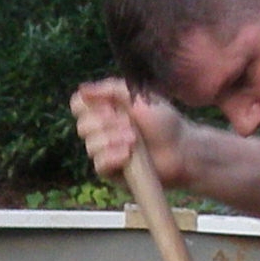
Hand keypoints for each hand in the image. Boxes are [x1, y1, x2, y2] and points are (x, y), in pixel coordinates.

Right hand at [70, 79, 191, 194]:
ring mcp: (105, 151)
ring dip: (113, 140)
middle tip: (129, 125)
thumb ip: (111, 89)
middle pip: (82, 126)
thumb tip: (82, 89)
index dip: (87, 106)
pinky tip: (128, 155)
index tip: (109, 107)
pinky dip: (113, 157)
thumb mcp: (139, 97)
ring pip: (90, 146)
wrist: (181, 149)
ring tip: (134, 141)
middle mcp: (103, 130)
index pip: (78, 104)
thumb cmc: (164, 122)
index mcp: (106, 109)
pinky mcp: (111, 171)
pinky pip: (99, 164)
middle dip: (106, 125)